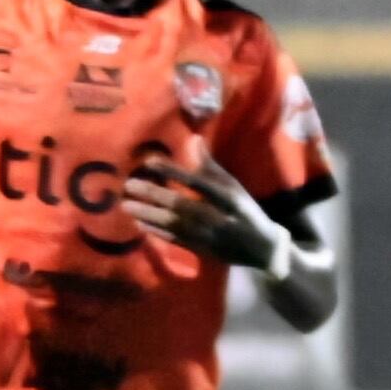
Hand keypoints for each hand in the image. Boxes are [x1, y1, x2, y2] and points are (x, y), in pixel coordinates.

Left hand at [121, 150, 284, 271]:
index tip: (150, 162)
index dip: (175, 172)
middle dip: (156, 195)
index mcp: (231, 199)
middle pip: (184, 205)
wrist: (263, 250)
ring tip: (126, 205)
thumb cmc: (245, 212)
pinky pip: (177, 240)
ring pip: (177, 224)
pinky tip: (140, 224)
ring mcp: (211, 236)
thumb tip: (193, 139)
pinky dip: (158, 232)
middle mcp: (221, 218)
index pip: (200, 183)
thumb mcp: (235, 188)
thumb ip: (212, 168)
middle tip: (129, 185)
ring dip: (150, 214)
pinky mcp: (203, 250)